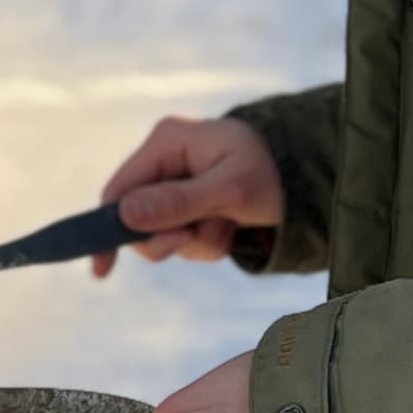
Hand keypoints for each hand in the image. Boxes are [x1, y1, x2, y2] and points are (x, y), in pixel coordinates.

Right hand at [94, 116, 283, 277]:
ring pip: (162, 234)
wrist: (309, 178)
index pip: (119, 190)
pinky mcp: (190, 204)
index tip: (102, 269)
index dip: (108, 230)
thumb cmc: (272, 174)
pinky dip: (207, 242)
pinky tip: (230, 227)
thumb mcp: (230, 190)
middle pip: (137, 219)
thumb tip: (126, 215)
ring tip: (228, 225)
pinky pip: (183, 238)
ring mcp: (177, 184)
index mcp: (167, 142)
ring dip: (196, 241)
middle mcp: (165, 160)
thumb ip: (179, 202)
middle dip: (171, 237)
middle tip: (199, 236)